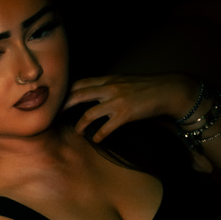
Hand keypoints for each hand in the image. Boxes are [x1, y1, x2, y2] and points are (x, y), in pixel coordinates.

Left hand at [67, 72, 200, 142]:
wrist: (167, 90)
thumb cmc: (146, 87)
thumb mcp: (124, 81)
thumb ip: (107, 86)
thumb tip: (92, 94)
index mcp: (108, 80)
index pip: (80, 83)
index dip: (65, 92)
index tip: (55, 102)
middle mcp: (109, 88)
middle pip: (77, 96)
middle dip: (62, 107)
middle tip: (53, 118)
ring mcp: (116, 101)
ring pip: (88, 114)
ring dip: (79, 126)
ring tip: (77, 132)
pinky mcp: (125, 114)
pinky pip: (105, 128)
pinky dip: (98, 135)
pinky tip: (96, 140)